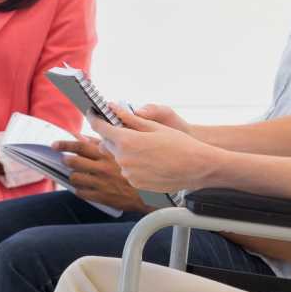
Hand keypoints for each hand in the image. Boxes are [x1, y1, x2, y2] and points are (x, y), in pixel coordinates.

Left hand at [54, 138, 149, 213]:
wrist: (162, 187)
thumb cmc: (152, 159)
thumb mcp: (138, 140)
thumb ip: (113, 133)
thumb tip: (96, 129)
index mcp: (109, 151)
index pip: (80, 143)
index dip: (66, 142)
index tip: (57, 142)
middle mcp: (104, 166)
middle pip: (73, 159)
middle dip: (64, 156)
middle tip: (60, 154)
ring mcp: (103, 182)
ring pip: (75, 177)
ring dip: (72, 173)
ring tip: (73, 171)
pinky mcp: (105, 197)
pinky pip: (83, 193)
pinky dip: (80, 189)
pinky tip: (83, 186)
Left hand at [89, 103, 219, 193]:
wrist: (197, 167)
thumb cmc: (179, 144)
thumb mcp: (154, 126)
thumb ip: (129, 118)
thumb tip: (112, 108)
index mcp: (126, 141)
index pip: (100, 127)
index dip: (95, 118)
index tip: (93, 113)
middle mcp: (123, 159)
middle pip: (108, 143)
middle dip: (114, 135)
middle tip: (129, 130)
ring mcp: (129, 173)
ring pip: (119, 157)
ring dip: (125, 150)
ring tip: (147, 148)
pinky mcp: (136, 183)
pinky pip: (128, 169)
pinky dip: (134, 163)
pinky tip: (150, 160)